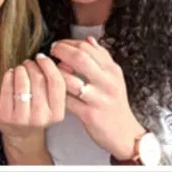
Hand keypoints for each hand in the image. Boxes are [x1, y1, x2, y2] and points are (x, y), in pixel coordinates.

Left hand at [0, 55, 68, 156]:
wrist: (21, 136)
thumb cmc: (38, 114)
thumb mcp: (54, 104)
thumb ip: (56, 86)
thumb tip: (52, 60)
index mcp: (57, 113)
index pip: (56, 83)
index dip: (49, 66)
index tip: (42, 57)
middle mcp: (40, 117)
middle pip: (39, 80)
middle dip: (33, 66)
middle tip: (29, 62)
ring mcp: (21, 118)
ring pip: (22, 83)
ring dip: (21, 70)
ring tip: (20, 68)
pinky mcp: (4, 117)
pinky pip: (7, 89)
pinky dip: (8, 76)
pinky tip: (10, 74)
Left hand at [51, 37, 145, 162]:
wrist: (123, 131)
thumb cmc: (114, 102)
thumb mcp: (113, 77)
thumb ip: (102, 58)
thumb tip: (89, 39)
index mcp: (113, 70)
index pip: (89, 47)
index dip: (70, 43)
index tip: (58, 45)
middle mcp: (108, 81)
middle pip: (81, 58)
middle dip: (61, 52)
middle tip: (50, 53)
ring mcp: (99, 98)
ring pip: (71, 80)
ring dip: (55, 74)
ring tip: (47, 72)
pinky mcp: (89, 114)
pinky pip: (66, 101)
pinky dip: (56, 95)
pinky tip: (50, 92)